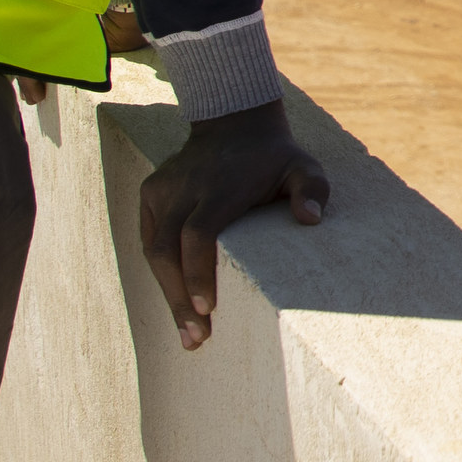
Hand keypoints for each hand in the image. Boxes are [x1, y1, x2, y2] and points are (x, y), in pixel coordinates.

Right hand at [136, 96, 331, 349]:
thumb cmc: (275, 157)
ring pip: (154, 250)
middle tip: (196, 340)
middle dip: (179, 299)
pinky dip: (163, 273)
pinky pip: (150, 240)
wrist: (234, 121)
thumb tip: (311, 219)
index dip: (198, 273)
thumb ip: (312, 189)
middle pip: (168, 250)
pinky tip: (178, 302)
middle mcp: (184, 187)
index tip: (207, 309)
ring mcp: (162, 188)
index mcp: (219, 185)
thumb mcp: (303, 166)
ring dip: (169, 293)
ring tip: (189, 334)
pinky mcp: (150, 192)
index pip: (198, 233)